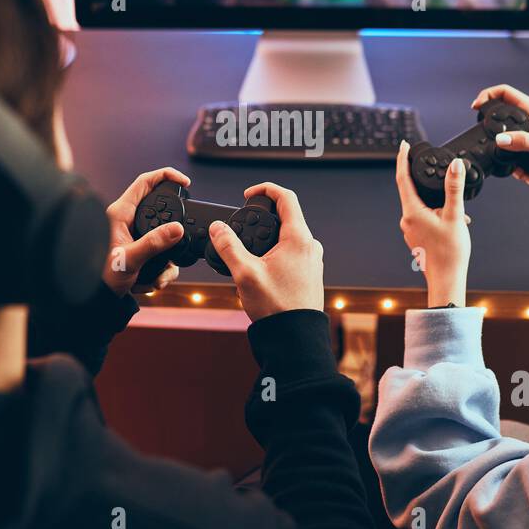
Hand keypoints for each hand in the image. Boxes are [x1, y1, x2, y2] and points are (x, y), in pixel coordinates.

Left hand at [101, 167, 191, 296]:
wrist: (95, 300)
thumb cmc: (99, 276)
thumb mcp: (128, 259)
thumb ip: (153, 244)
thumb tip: (177, 229)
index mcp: (120, 214)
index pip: (145, 182)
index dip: (166, 176)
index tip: (185, 183)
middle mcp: (128, 222)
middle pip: (161, 212)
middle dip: (174, 229)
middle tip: (181, 240)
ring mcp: (135, 237)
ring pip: (164, 238)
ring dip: (168, 259)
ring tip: (160, 276)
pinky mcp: (139, 252)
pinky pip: (160, 256)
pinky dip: (162, 270)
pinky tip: (155, 281)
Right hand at [207, 183, 323, 321]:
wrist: (294, 338)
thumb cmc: (276, 308)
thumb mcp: (245, 273)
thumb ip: (228, 246)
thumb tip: (217, 228)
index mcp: (299, 239)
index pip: (286, 197)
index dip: (265, 189)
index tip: (248, 194)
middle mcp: (310, 246)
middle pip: (286, 216)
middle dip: (262, 217)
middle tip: (242, 225)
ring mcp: (312, 260)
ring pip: (288, 236)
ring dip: (267, 237)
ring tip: (248, 253)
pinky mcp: (310, 272)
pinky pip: (292, 252)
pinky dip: (275, 251)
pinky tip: (260, 268)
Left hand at [395, 140, 471, 307]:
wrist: (447, 280)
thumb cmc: (450, 253)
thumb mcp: (455, 216)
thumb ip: (454, 189)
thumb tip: (455, 165)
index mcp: (412, 212)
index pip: (402, 178)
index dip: (403, 158)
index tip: (404, 144)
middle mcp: (406, 220)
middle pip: (412, 190)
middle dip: (426, 180)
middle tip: (438, 170)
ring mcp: (410, 230)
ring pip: (422, 205)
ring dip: (438, 202)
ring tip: (457, 211)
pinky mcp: (417, 237)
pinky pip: (425, 217)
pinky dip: (438, 213)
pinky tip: (454, 221)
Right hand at [471, 84, 528, 196]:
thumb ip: (521, 142)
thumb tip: (499, 140)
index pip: (505, 92)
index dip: (488, 95)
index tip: (476, 107)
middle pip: (502, 114)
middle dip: (493, 130)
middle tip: (487, 141)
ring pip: (508, 138)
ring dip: (507, 155)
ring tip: (516, 169)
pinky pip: (517, 152)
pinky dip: (518, 165)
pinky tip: (526, 175)